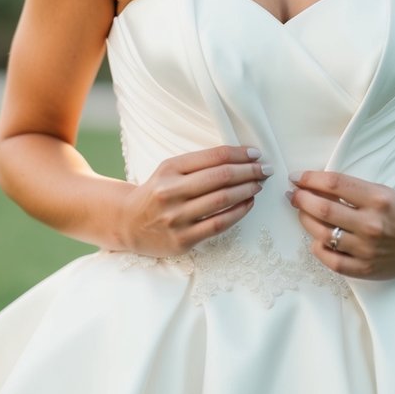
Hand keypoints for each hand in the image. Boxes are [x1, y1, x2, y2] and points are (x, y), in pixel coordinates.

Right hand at [122, 145, 270, 256]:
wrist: (128, 223)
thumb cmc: (157, 192)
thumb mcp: (170, 170)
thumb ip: (199, 163)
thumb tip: (240, 157)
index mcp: (170, 169)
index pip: (214, 157)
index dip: (240, 154)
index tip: (257, 153)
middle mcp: (171, 191)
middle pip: (221, 177)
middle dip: (249, 171)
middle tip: (266, 169)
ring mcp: (176, 217)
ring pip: (222, 200)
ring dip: (247, 190)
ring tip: (259, 185)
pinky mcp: (182, 240)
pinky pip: (218, 225)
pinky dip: (238, 213)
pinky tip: (248, 204)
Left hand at [287, 170, 394, 279]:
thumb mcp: (379, 191)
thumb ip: (349, 189)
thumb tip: (312, 183)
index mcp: (377, 198)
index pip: (334, 183)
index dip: (310, 179)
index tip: (297, 177)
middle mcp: (372, 224)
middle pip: (324, 209)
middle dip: (301, 199)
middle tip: (292, 194)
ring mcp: (368, 249)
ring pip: (324, 234)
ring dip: (305, 221)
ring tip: (302, 213)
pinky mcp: (366, 268)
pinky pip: (332, 260)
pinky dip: (318, 248)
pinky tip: (315, 239)